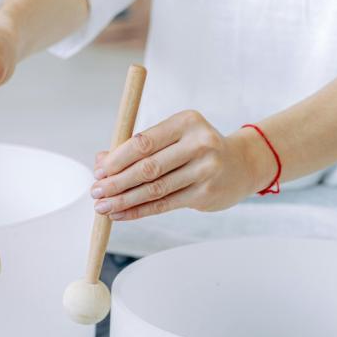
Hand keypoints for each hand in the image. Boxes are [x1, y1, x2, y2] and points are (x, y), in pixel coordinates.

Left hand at [90, 110, 275, 220]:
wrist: (240, 165)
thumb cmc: (195, 149)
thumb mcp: (171, 138)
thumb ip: (136, 147)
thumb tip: (100, 162)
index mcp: (185, 121)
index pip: (144, 141)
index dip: (117, 159)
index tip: (99, 171)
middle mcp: (199, 143)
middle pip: (148, 167)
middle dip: (117, 182)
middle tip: (96, 191)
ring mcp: (205, 169)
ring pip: (155, 189)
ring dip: (124, 200)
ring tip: (103, 206)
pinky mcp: (206, 193)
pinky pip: (165, 204)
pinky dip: (139, 211)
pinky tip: (121, 214)